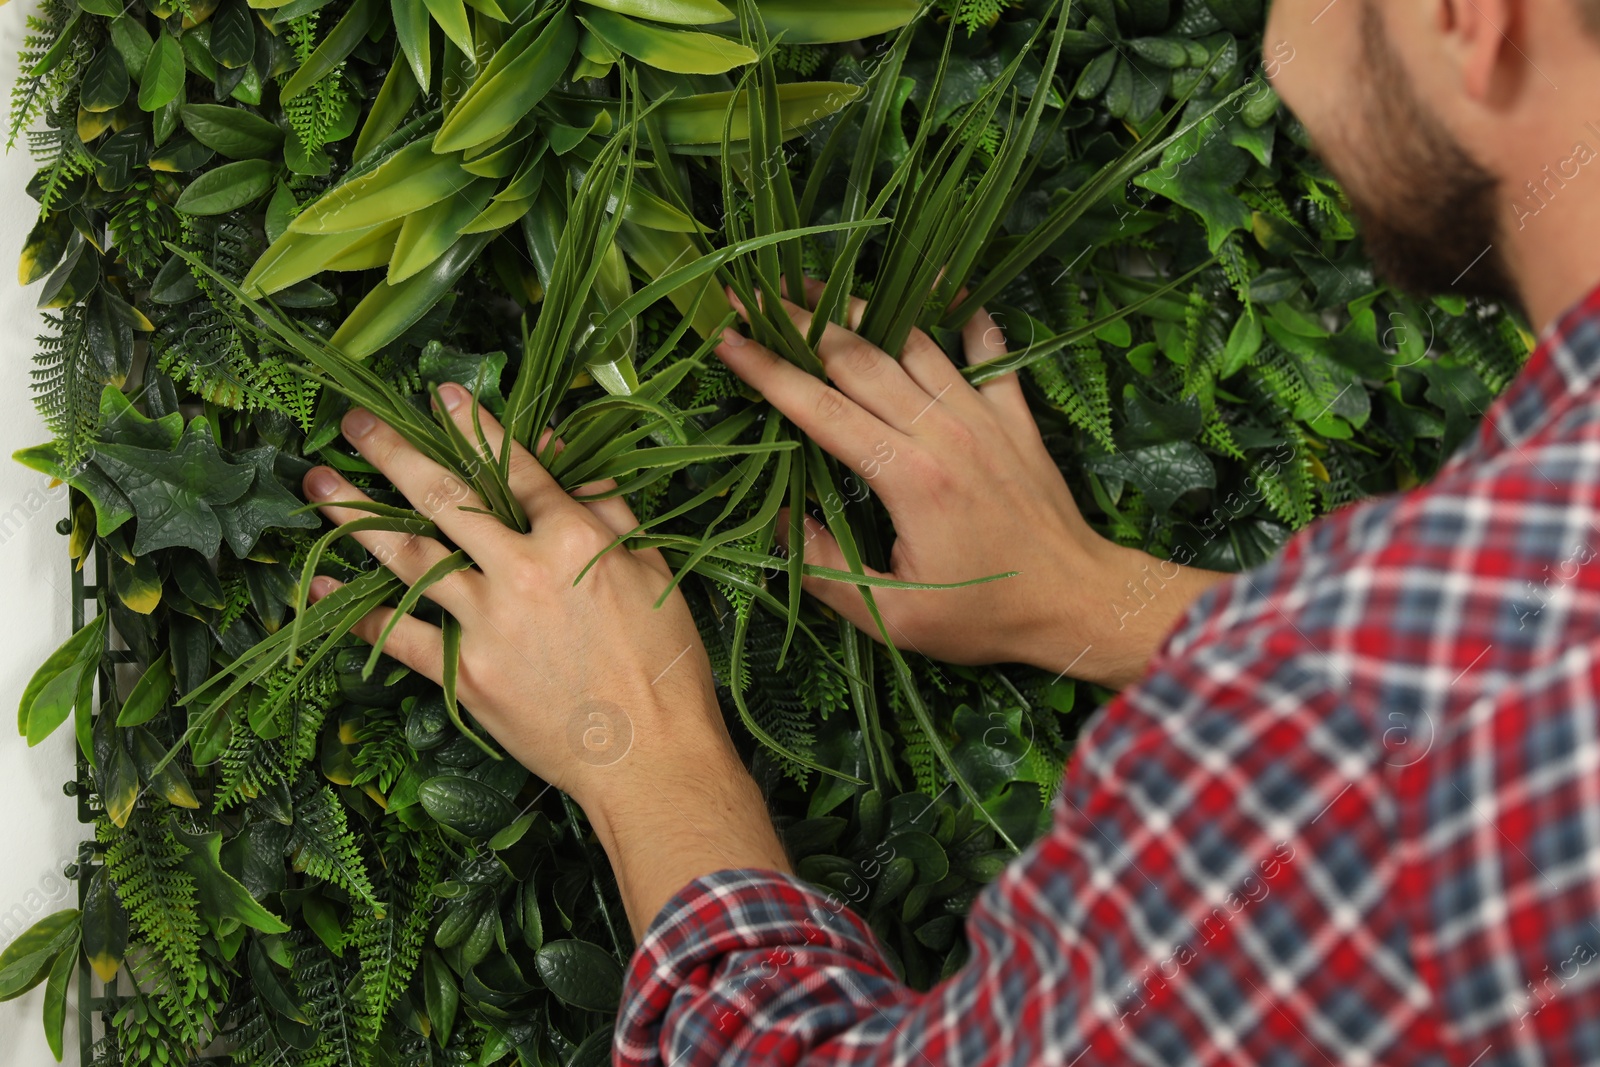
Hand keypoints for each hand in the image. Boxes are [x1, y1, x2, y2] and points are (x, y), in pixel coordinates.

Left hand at [302, 383, 789, 934]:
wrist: (650, 756)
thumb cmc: (664, 663)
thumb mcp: (651, 569)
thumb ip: (605, 505)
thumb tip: (560, 447)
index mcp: (575, 538)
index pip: (516, 466)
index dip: (476, 426)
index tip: (441, 395)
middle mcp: (523, 571)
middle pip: (447, 499)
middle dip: (395, 455)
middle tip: (354, 423)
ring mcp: (488, 623)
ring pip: (410, 558)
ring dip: (358, 520)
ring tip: (318, 488)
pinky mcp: (465, 673)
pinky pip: (399, 636)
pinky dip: (359, 614)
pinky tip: (325, 590)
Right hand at [713, 283, 1228, 690]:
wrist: (1078, 601)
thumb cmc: (983, 615)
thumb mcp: (892, 615)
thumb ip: (825, 570)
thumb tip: (777, 520)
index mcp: (907, 476)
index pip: (819, 407)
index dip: (767, 370)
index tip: (725, 338)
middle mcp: (942, 429)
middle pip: (858, 356)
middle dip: (798, 321)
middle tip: (753, 295)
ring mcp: (983, 412)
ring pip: (912, 339)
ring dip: (860, 307)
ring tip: (815, 285)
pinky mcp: (1015, 412)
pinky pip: (987, 344)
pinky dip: (962, 309)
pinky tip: (941, 281)